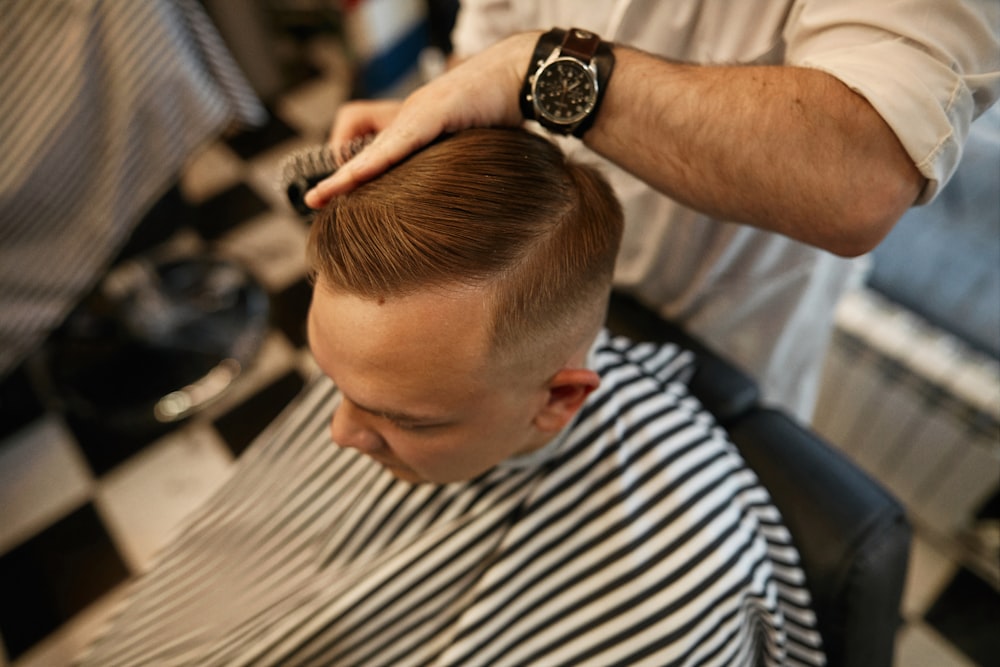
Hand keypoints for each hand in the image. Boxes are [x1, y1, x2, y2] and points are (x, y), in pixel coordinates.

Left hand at [304, 31, 539, 208]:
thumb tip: (455, 202)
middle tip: (314, 200)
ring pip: (375, 148)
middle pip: (363, 146)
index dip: (353, 173)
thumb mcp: (471, 145)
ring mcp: (420, 111)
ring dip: (347, 174)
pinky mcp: (433, 111)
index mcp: (418, 126)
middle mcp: (411, 116)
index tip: (335, 197)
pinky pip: (398, 141)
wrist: (522, 74)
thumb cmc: (502, 109)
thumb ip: (452, 163)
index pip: (375, 148)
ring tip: (323, 194)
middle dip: (339, 178)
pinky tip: (358, 176)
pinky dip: (376, 160)